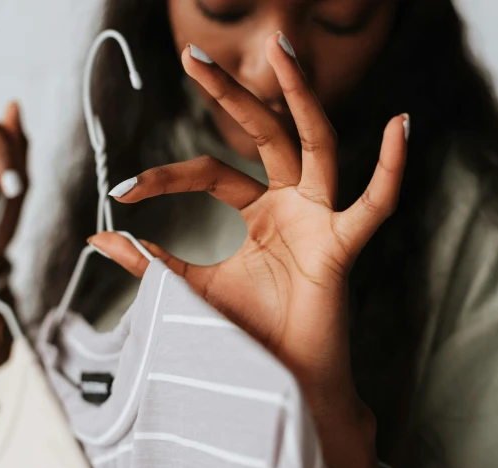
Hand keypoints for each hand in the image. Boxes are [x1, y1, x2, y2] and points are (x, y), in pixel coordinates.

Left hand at [90, 34, 406, 467]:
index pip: (205, 172)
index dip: (163, 177)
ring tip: (283, 55)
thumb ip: (149, 261)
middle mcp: (282, 205)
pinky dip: (389, 170)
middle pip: (259, 136)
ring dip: (301, 100)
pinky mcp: (338, 247)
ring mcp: (314, 220)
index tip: (122, 193)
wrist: (275, 383)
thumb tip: (97, 236)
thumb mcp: (186, 290)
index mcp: (245, 214)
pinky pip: (371, 206)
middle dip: (229, 95)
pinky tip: (400, 127)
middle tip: (193, 57)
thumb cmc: (239, 335)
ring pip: (313, 146)